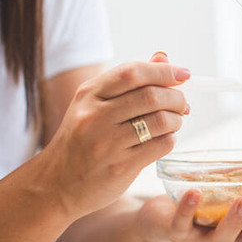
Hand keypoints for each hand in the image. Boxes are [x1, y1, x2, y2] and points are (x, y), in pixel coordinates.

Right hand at [39, 53, 189, 218]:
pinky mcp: (120, 166)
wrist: (57, 184)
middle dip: (177, 98)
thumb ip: (129, 82)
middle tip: (183, 104)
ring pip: (161, 121)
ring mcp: (107, 143)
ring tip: (176, 122)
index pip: (132, 72)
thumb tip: (164, 58)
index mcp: (89, 94)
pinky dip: (171, 139)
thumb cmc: (82, 140)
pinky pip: (161, 145)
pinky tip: (164, 139)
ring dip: (177, 120)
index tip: (184, 74)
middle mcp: (95, 116)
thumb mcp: (95, 105)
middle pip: (151, 96)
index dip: (164, 71)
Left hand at [135, 133, 241, 241]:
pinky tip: (195, 192)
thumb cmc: (208, 198)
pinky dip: (189, 210)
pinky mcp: (177, 233)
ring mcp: (203, 240)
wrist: (164, 213)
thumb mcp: (236, 178)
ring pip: (222, 240)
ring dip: (235, 220)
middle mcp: (230, 240)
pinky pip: (183, 226)